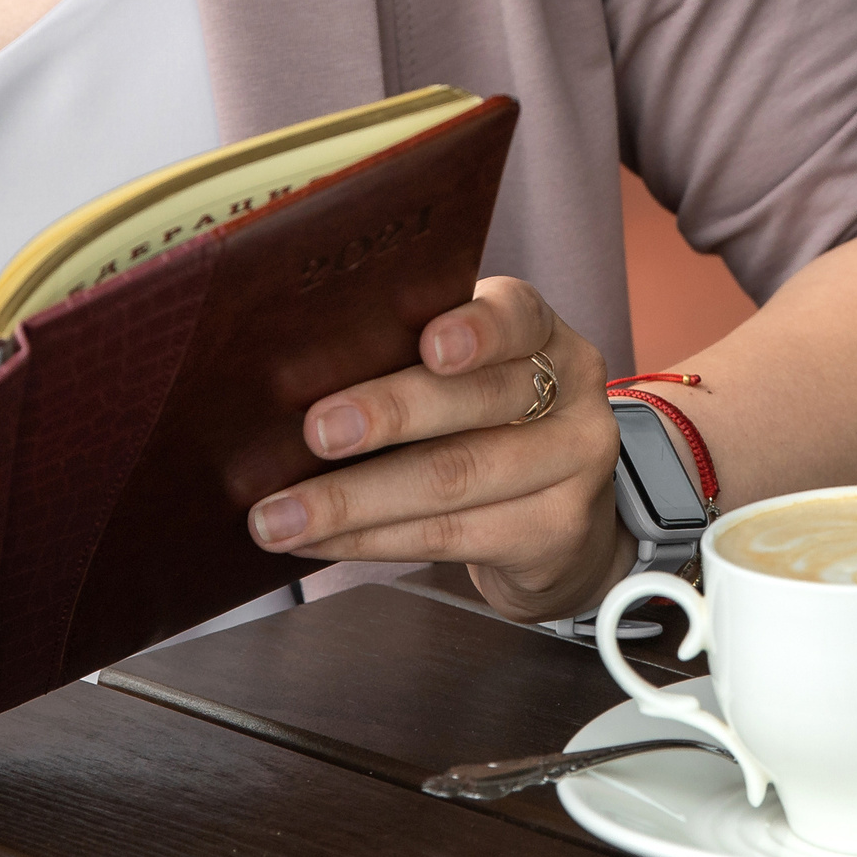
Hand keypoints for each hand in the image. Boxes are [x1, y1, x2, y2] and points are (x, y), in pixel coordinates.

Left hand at [245, 277, 627, 621]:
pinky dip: (371, 541)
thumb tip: (294, 373)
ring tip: (282, 515)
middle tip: (316, 432)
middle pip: (476, 401)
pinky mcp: (556, 534)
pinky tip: (320, 541)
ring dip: (353, 501)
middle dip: (388, 414)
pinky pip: (451, 537)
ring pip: (454, 479)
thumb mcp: (463, 371)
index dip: (474, 329)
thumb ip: (406, 357)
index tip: (427, 345)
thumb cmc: (482, 422)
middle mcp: (571, 390)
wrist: (559, 520)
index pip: (516, 315)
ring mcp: (575, 465)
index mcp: (538, 329)